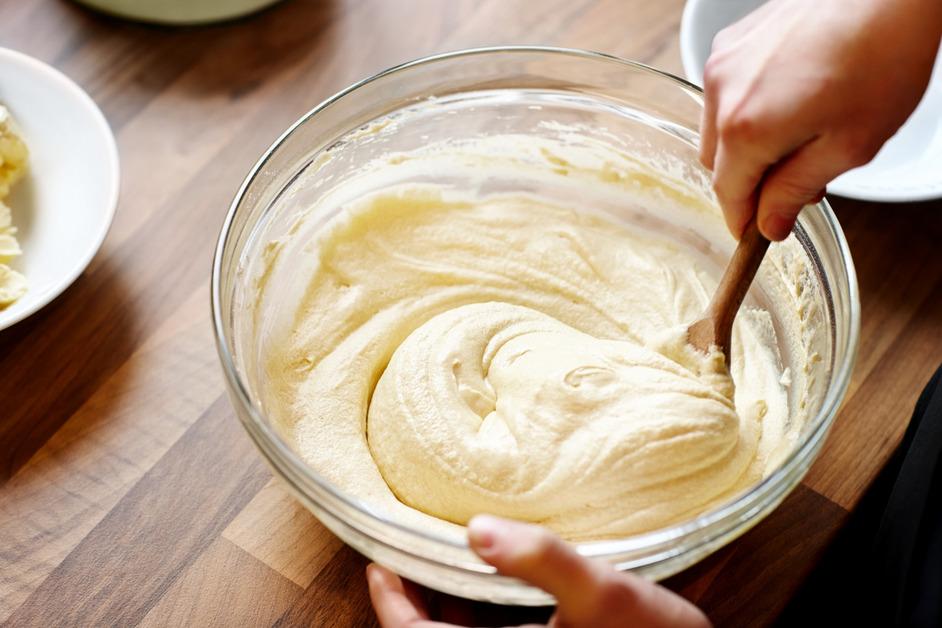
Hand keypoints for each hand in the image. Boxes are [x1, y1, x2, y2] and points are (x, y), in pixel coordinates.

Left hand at [367, 515, 709, 626]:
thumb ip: (543, 559)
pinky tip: (488, 579)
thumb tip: (478, 529)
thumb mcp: (602, 592)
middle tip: (402, 550)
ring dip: (442, 605)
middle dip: (412, 600)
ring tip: (437, 554)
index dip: (390, 604)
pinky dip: (476, 612)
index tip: (377, 560)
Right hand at [700, 0, 941, 239]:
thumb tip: (769, 224)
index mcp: (744, 130)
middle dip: (750, 180)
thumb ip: (797, 191)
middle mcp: (721, 95)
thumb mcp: (848, 145)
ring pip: (719, 127)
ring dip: (749, 144)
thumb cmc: (881, 57)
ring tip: (803, 133)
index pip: (728, 194)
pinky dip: (750, 109)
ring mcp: (723, 62)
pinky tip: (795, 97)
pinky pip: (728, 92)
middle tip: (799, 182)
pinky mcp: (734, 41)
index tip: (758, 232)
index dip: (743, 220)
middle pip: (718, 162)